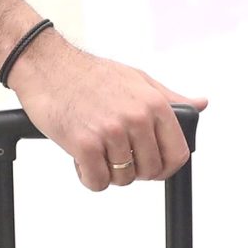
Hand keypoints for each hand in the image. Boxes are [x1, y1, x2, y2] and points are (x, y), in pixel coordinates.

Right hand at [7, 34, 204, 191]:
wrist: (47, 65)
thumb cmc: (90, 74)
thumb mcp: (138, 79)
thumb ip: (170, 97)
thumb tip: (200, 105)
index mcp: (154, 104)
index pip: (177, 153)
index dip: (166, 167)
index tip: (152, 167)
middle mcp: (137, 118)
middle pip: (150, 171)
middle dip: (134, 171)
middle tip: (116, 156)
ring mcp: (111, 132)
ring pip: (123, 179)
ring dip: (108, 172)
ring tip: (96, 150)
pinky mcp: (84, 145)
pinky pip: (97, 182)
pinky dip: (88, 177)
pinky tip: (82, 159)